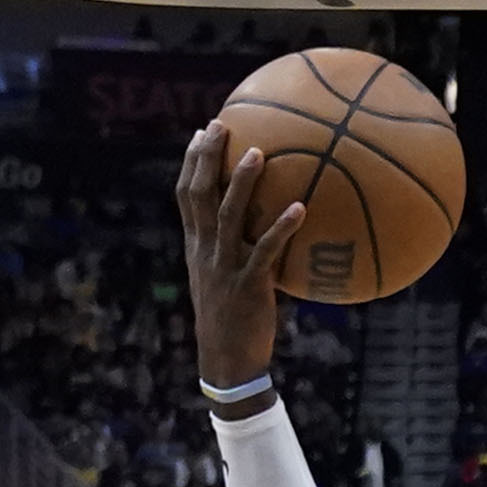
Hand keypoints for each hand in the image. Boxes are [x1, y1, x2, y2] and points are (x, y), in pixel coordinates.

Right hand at [176, 126, 299, 400]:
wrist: (226, 360)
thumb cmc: (232, 320)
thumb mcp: (222, 279)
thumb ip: (233, 250)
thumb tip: (260, 227)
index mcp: (196, 247)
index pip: (186, 196)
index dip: (191, 162)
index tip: (201, 132)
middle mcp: (205, 251)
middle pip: (199, 195)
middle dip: (207, 158)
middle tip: (220, 125)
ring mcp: (224, 266)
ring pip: (228, 216)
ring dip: (243, 183)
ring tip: (259, 153)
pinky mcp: (248, 285)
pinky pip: (266, 251)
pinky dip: (281, 228)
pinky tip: (300, 208)